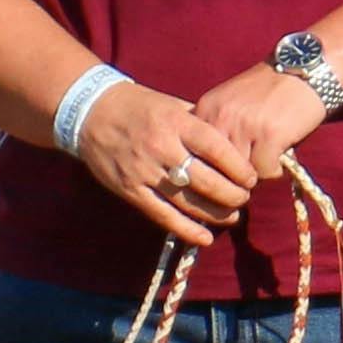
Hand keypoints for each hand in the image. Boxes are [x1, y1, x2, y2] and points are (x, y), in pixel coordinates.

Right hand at [68, 81, 253, 250]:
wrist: (91, 112)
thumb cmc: (139, 106)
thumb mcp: (172, 105)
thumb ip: (200, 124)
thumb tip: (233, 143)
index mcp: (176, 123)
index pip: (217, 149)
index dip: (239, 168)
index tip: (251, 178)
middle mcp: (162, 148)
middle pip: (206, 180)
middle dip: (233, 195)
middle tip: (244, 198)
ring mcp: (144, 171)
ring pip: (188, 201)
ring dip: (215, 214)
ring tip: (232, 217)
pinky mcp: (130, 190)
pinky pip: (163, 216)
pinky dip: (186, 230)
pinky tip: (205, 238)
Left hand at [186, 62, 332, 189]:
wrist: (305, 70)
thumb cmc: (269, 92)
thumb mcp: (231, 102)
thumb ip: (216, 128)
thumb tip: (206, 171)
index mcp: (206, 109)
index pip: (195, 155)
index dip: (211, 168)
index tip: (224, 171)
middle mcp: (221, 116)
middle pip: (217, 168)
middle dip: (234, 174)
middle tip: (251, 167)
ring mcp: (245, 125)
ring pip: (241, 174)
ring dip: (257, 171)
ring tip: (269, 156)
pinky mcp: (270, 135)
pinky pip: (265, 171)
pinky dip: (276, 169)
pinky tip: (282, 155)